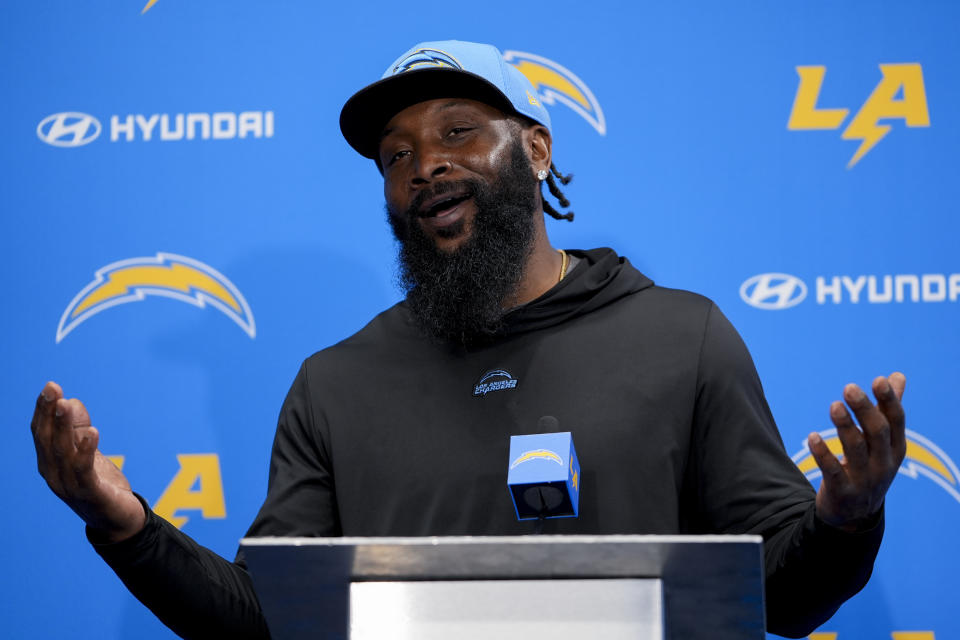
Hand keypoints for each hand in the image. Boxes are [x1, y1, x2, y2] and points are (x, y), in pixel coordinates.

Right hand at [31, 381, 145, 542]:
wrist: (117, 521)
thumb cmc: (100, 485)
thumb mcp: (88, 452)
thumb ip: (79, 429)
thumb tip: (71, 401)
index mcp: (51, 464)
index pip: (41, 433)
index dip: (43, 410)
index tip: (50, 386)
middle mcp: (54, 475)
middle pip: (47, 441)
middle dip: (49, 413)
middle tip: (53, 389)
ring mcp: (70, 486)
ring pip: (63, 453)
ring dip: (64, 427)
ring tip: (66, 404)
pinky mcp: (91, 494)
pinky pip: (85, 471)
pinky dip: (86, 451)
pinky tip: (93, 433)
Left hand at [809, 372, 905, 531]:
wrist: (855, 515)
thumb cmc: (870, 467)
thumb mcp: (883, 443)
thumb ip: (887, 409)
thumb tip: (897, 376)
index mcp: (895, 448)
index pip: (896, 421)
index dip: (888, 401)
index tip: (878, 380)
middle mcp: (884, 463)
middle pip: (877, 432)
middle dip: (864, 409)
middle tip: (849, 388)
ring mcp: (865, 479)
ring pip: (856, 449)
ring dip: (845, 426)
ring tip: (834, 406)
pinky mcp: (843, 491)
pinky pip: (833, 471)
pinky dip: (823, 453)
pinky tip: (812, 437)